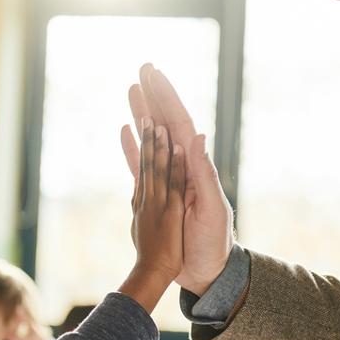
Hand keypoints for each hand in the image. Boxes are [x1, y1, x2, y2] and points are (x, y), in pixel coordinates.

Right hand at [121, 64, 233, 295]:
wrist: (208, 270)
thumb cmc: (214, 243)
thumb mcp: (214, 209)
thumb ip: (205, 175)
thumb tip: (198, 137)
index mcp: (195, 167)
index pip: (179, 123)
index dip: (167, 97)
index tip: (154, 74)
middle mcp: (182, 167)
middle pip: (165, 122)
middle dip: (155, 95)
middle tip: (142, 69)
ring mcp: (169, 178)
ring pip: (151, 138)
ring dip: (142, 113)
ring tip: (131, 90)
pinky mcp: (157, 194)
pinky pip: (140, 165)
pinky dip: (132, 146)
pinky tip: (125, 130)